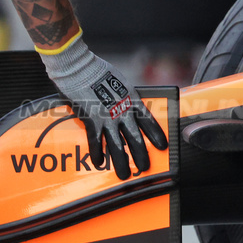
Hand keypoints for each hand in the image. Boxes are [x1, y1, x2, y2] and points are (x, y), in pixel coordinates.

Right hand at [39, 36, 167, 179]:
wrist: (80, 67)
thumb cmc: (98, 70)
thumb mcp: (119, 81)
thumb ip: (122, 96)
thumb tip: (123, 104)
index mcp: (132, 100)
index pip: (149, 121)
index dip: (156, 135)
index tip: (162, 146)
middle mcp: (123, 111)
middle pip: (136, 137)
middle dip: (141, 154)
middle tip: (145, 167)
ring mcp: (108, 117)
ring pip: (118, 145)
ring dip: (121, 161)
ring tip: (125, 174)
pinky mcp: (92, 120)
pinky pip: (96, 141)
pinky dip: (97, 153)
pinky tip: (99, 163)